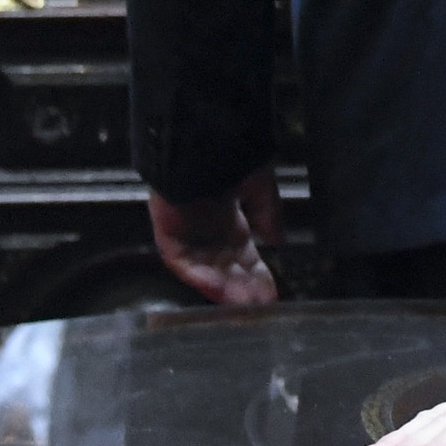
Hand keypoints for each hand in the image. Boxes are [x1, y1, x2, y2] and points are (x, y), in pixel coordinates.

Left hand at [148, 167, 282, 303]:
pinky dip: (199, 277)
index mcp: (227, 214)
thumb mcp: (259, 185)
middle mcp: (206, 227)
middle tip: (260, 306)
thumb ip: (267, 213)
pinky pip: (182, 262)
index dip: (256, 273)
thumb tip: (277, 239)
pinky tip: (218, 290)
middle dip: (243, 287)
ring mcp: (186, 231)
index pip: (241, 253)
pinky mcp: (168, 232)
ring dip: (224, 288)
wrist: (203, 139)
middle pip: (225, 266)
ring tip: (244, 304)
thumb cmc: (231, 154)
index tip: (270, 291)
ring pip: (205, 269)